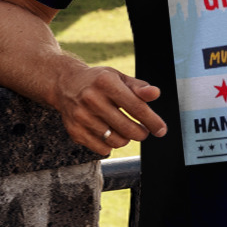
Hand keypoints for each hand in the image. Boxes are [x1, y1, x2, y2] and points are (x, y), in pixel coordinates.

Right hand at [51, 64, 166, 155]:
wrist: (65, 84)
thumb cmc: (99, 81)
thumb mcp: (119, 77)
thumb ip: (139, 87)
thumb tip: (155, 94)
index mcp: (106, 83)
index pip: (136, 107)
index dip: (152, 121)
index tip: (161, 129)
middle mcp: (91, 99)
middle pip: (127, 128)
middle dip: (141, 133)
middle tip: (143, 131)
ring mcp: (81, 117)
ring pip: (116, 141)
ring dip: (126, 139)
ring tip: (125, 130)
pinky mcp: (74, 131)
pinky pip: (102, 149)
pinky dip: (111, 145)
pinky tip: (110, 134)